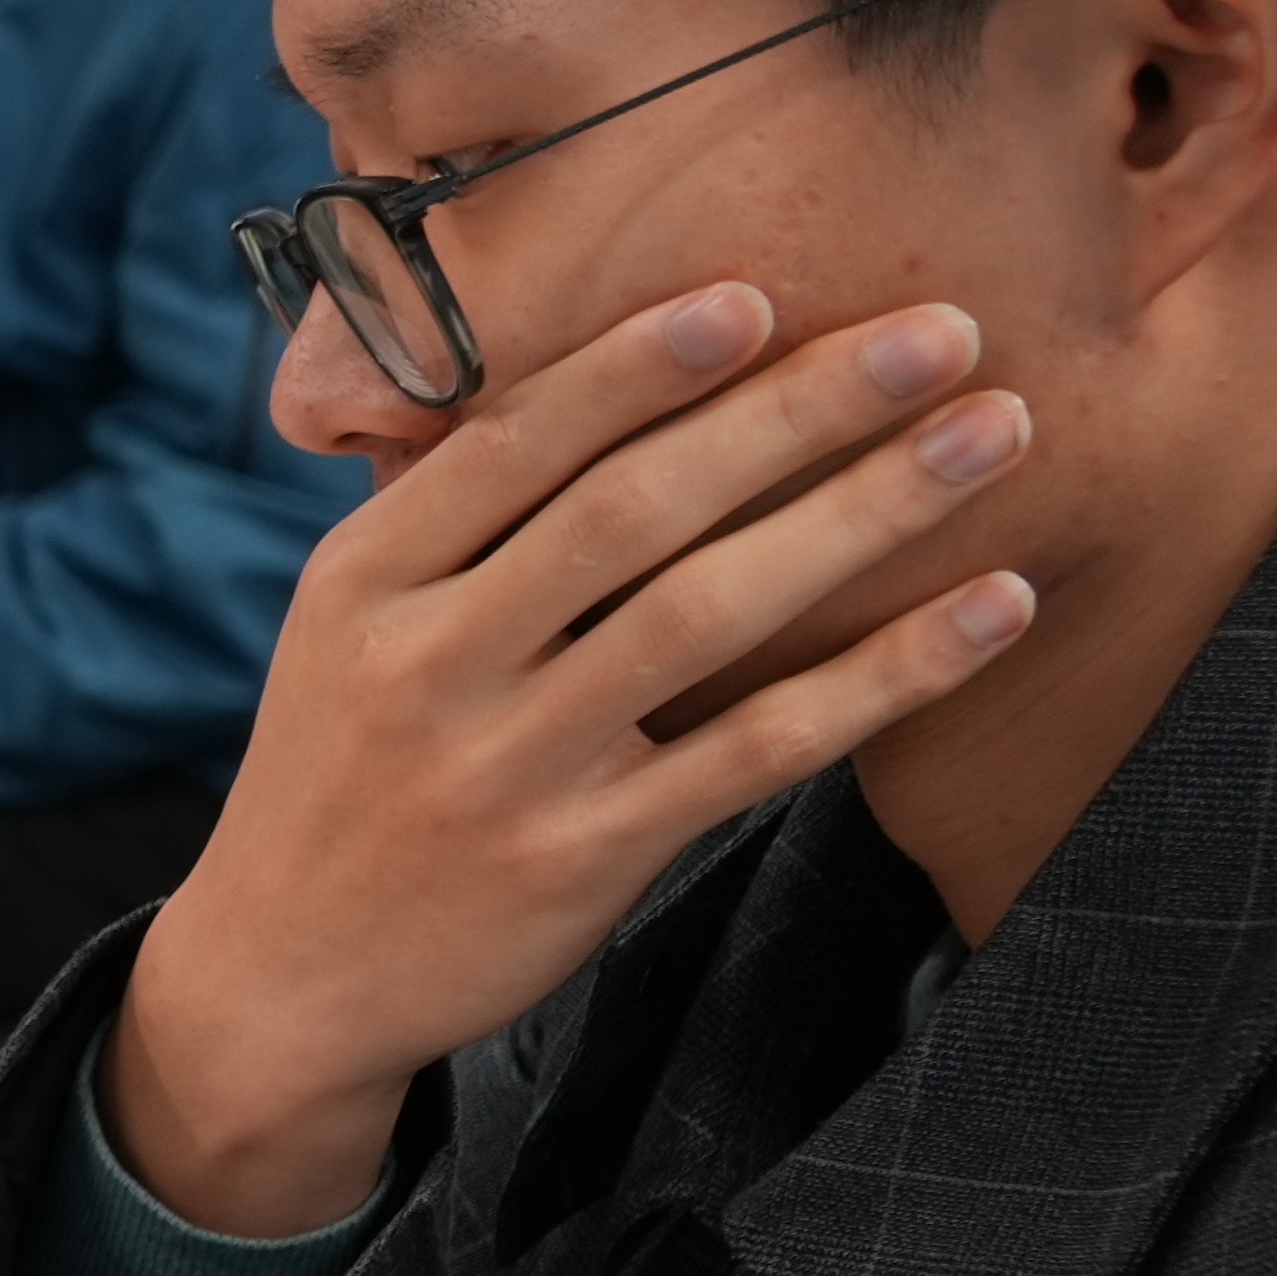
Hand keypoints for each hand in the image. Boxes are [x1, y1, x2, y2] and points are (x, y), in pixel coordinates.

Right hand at [108, 280, 1035, 1235]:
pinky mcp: (581, 858)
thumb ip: (455, 525)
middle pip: (633, 508)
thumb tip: (606, 379)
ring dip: (867, 510)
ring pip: (707, 613)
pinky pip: (759, 748)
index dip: (641, 364)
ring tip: (995, 433)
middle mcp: (426, 665)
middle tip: (942, 332)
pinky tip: (992, 608)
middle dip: (799, 407)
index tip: (759, 296)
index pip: (515, 444)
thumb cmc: (344, 774)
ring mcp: (504, 767)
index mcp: (361, 583)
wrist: (280, 980)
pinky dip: (887, 672)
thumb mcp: (346, 633)